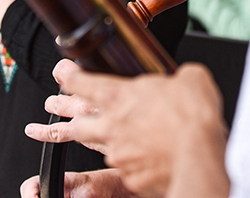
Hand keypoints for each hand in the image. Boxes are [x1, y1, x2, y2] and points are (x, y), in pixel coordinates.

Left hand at [26, 59, 228, 197]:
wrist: (199, 157)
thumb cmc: (193, 118)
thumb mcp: (190, 80)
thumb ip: (180, 77)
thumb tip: (185, 78)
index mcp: (120, 97)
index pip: (82, 83)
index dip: (67, 75)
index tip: (60, 71)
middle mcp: (112, 126)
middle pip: (75, 122)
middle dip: (60, 114)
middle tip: (50, 107)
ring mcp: (118, 153)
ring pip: (96, 146)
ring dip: (91, 140)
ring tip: (79, 136)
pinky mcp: (129, 176)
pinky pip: (124, 167)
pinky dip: (128, 162)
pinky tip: (136, 158)